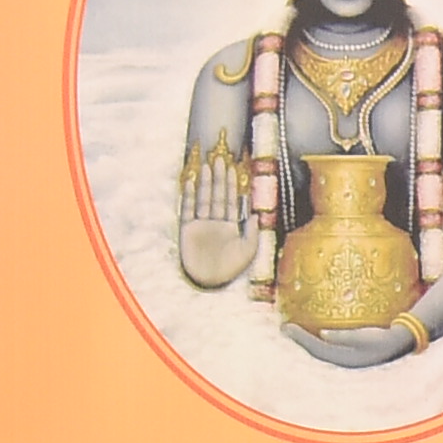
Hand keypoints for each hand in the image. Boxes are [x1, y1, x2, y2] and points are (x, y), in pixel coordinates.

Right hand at [174, 143, 253, 290]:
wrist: (209, 283)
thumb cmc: (230, 270)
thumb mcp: (247, 250)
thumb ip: (252, 231)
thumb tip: (255, 213)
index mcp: (230, 226)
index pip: (231, 201)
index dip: (232, 185)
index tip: (233, 168)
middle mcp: (215, 222)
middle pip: (217, 195)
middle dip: (219, 178)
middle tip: (220, 159)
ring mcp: (200, 224)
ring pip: (203, 199)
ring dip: (205, 183)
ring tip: (207, 166)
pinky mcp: (187, 229)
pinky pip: (187, 209)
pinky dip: (189, 196)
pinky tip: (190, 182)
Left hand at [280, 320, 416, 369]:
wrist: (400, 343)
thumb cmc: (383, 339)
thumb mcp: (365, 337)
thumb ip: (344, 337)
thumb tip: (323, 334)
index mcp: (345, 361)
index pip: (316, 349)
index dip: (300, 339)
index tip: (286, 327)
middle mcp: (342, 363)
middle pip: (314, 352)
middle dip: (298, 340)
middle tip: (283, 328)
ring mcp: (344, 360)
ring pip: (318, 351)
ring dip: (304, 342)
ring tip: (291, 331)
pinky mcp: (347, 355)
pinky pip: (324, 349)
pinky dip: (314, 342)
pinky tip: (309, 335)